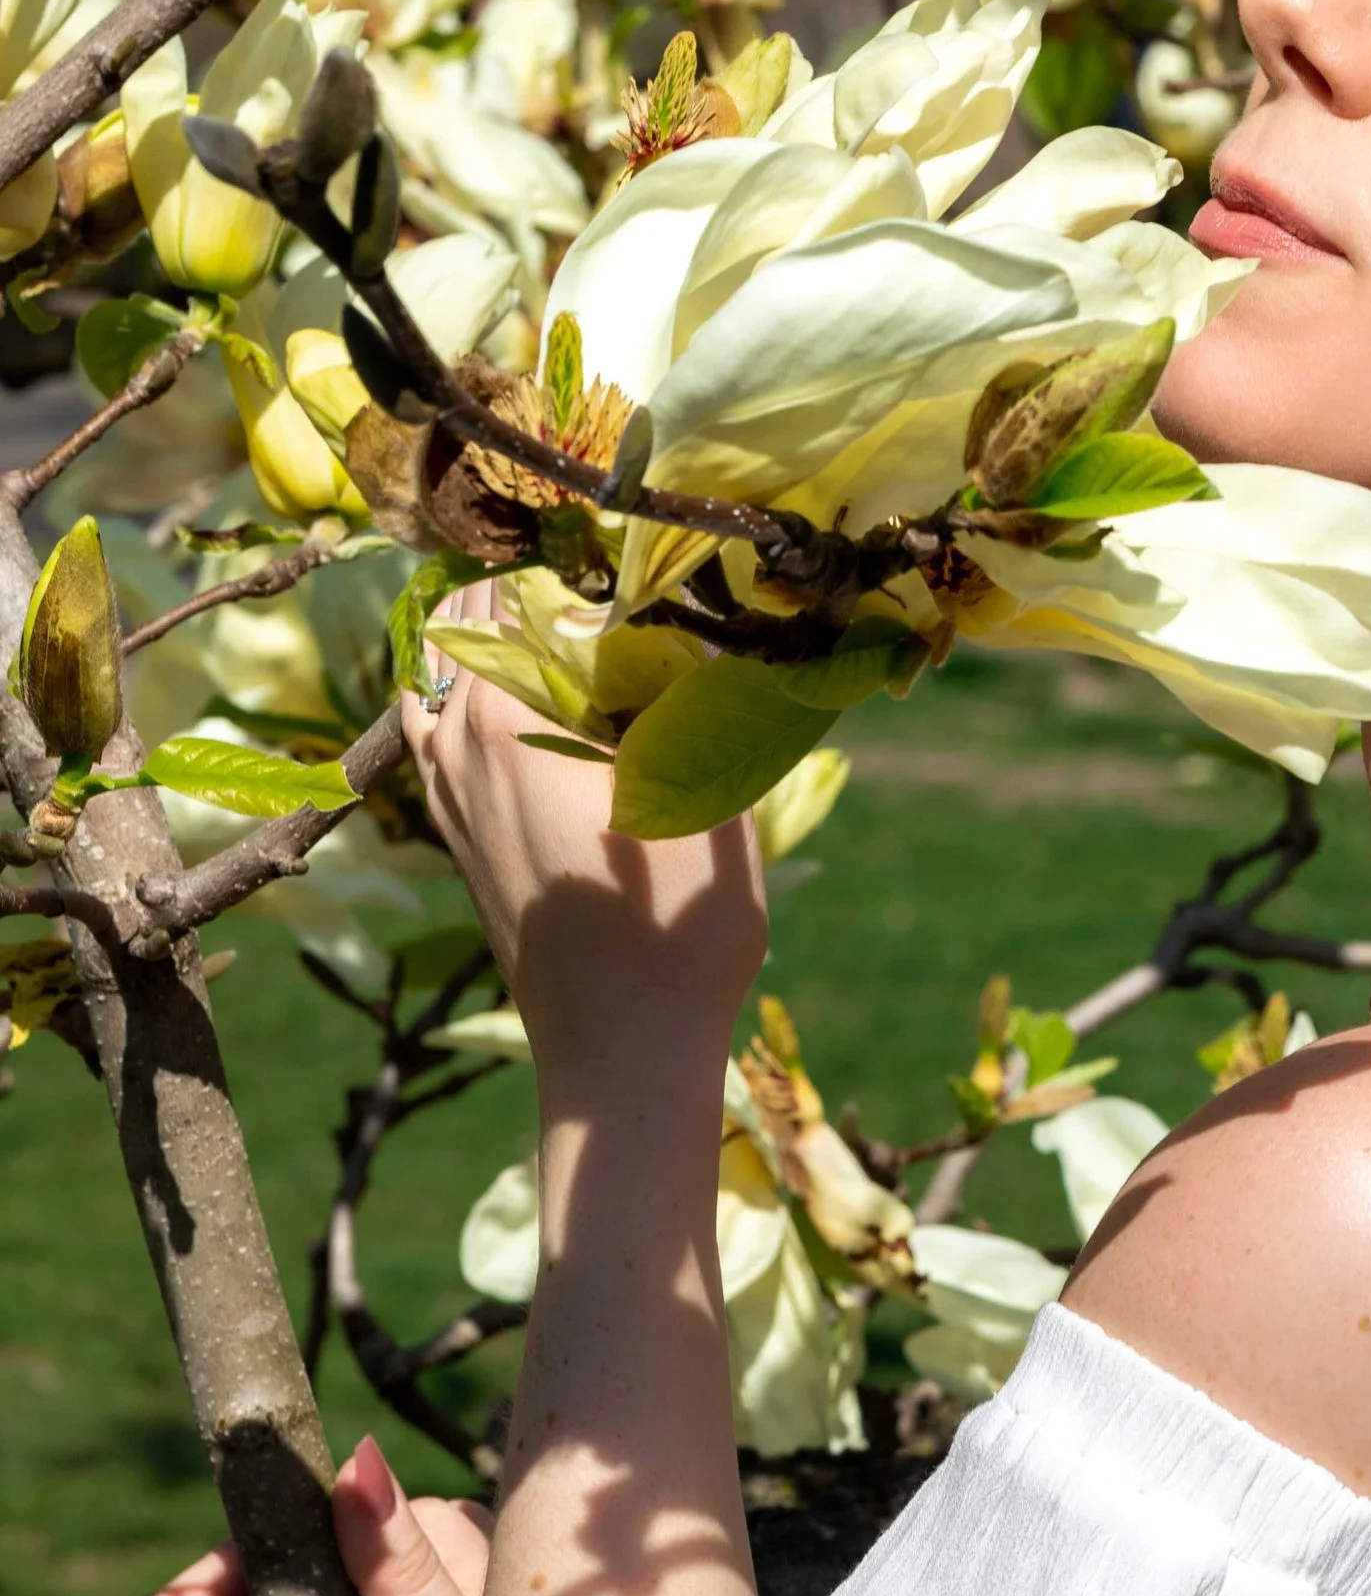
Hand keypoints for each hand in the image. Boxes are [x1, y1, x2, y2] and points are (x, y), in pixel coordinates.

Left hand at [406, 590, 766, 1090]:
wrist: (618, 1050)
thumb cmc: (675, 929)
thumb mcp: (708, 801)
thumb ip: (695, 701)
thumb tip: (704, 622)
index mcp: (508, 714)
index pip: (522, 586)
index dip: (576, 556)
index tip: (629, 545)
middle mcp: (457, 739)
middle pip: (473, 619)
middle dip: (531, 587)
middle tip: (606, 579)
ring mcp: (444, 788)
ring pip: (444, 671)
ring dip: (492, 638)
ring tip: (559, 621)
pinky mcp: (452, 830)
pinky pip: (436, 727)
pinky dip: (468, 691)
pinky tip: (522, 692)